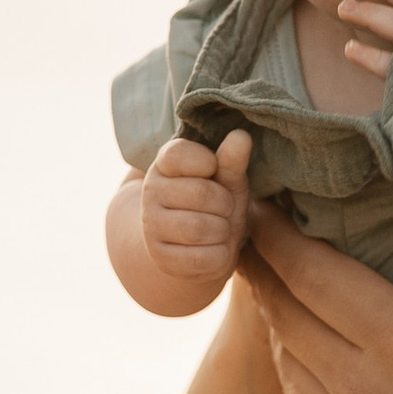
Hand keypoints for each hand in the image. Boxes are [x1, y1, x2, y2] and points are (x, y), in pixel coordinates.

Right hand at [142, 129, 252, 292]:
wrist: (196, 247)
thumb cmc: (215, 206)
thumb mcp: (226, 181)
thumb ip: (231, 161)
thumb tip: (241, 135)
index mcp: (163, 164)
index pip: (179, 154)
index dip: (208, 162)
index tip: (213, 170)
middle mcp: (151, 192)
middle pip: (200, 193)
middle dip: (225, 203)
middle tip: (225, 208)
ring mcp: (152, 226)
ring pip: (200, 228)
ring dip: (223, 230)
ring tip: (221, 228)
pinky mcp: (161, 258)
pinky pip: (203, 258)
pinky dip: (220, 255)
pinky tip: (215, 249)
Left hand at [240, 196, 392, 393]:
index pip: (309, 273)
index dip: (271, 233)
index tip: (251, 198)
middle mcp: (361, 391)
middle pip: (281, 313)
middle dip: (261, 267)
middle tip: (250, 228)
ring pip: (287, 365)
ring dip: (280, 322)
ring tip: (282, 286)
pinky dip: (298, 376)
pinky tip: (312, 359)